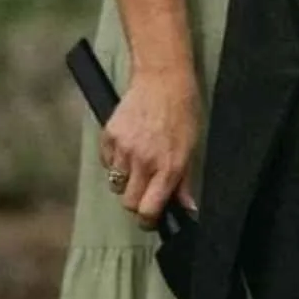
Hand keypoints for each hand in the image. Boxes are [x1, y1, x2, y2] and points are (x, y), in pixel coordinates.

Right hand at [100, 64, 200, 228]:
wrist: (163, 78)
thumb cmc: (182, 111)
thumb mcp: (192, 147)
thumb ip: (185, 181)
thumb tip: (187, 208)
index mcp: (169, 166)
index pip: (149, 209)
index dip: (149, 220)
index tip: (151, 219)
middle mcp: (144, 161)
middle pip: (128, 202)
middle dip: (137, 201)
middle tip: (146, 190)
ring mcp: (124, 149)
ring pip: (116, 183)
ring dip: (126, 179)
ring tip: (140, 161)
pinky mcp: (109, 137)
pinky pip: (106, 162)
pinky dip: (115, 161)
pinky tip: (129, 146)